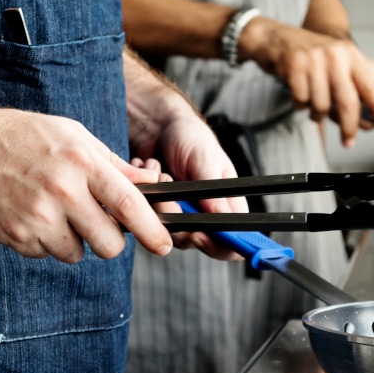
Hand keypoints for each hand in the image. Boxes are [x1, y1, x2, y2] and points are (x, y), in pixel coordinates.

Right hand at [0, 108, 172, 263]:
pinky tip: (33, 215)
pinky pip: (46, 254)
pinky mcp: (14, 235)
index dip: (153, 230)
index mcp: (83, 163)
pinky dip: (45, 242)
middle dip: (112, 242)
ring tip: (57, 212)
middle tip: (102, 228)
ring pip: (77, 253)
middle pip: (109, 243)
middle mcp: (63, 192)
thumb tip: (152, 185)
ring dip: (75, 241)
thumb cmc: (26, 136)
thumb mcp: (76, 136)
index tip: (165, 244)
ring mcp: (36, 217)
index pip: (130, 205)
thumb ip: (114, 164)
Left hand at [131, 109, 248, 258]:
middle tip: (170, 196)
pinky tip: (147, 172)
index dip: (218, 246)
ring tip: (160, 173)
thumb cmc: (191, 138)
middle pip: (194, 241)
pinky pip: (143, 218)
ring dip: (159, 202)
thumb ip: (213, 191)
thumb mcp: (206, 160)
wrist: (158, 126)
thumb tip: (224, 220)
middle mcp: (203, 215)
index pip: (230, 243)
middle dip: (178, 221)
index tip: (199, 234)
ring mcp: (178, 215)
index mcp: (226, 205)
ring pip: (166, 231)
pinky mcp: (155, 211)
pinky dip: (143, 195)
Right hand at [239, 17, 373, 146]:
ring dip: (318, 113)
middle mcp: (337, 54)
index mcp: (353, 55)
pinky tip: (300, 95)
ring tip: (314, 104)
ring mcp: (315, 58)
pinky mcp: (294, 64)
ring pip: (322, 105)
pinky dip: (301, 105)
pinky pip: (302, 100)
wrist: (277, 37)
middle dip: (350, 126)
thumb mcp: (342, 65)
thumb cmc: (314, 56)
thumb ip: (363, 87)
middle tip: (349, 140)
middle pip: (349, 101)